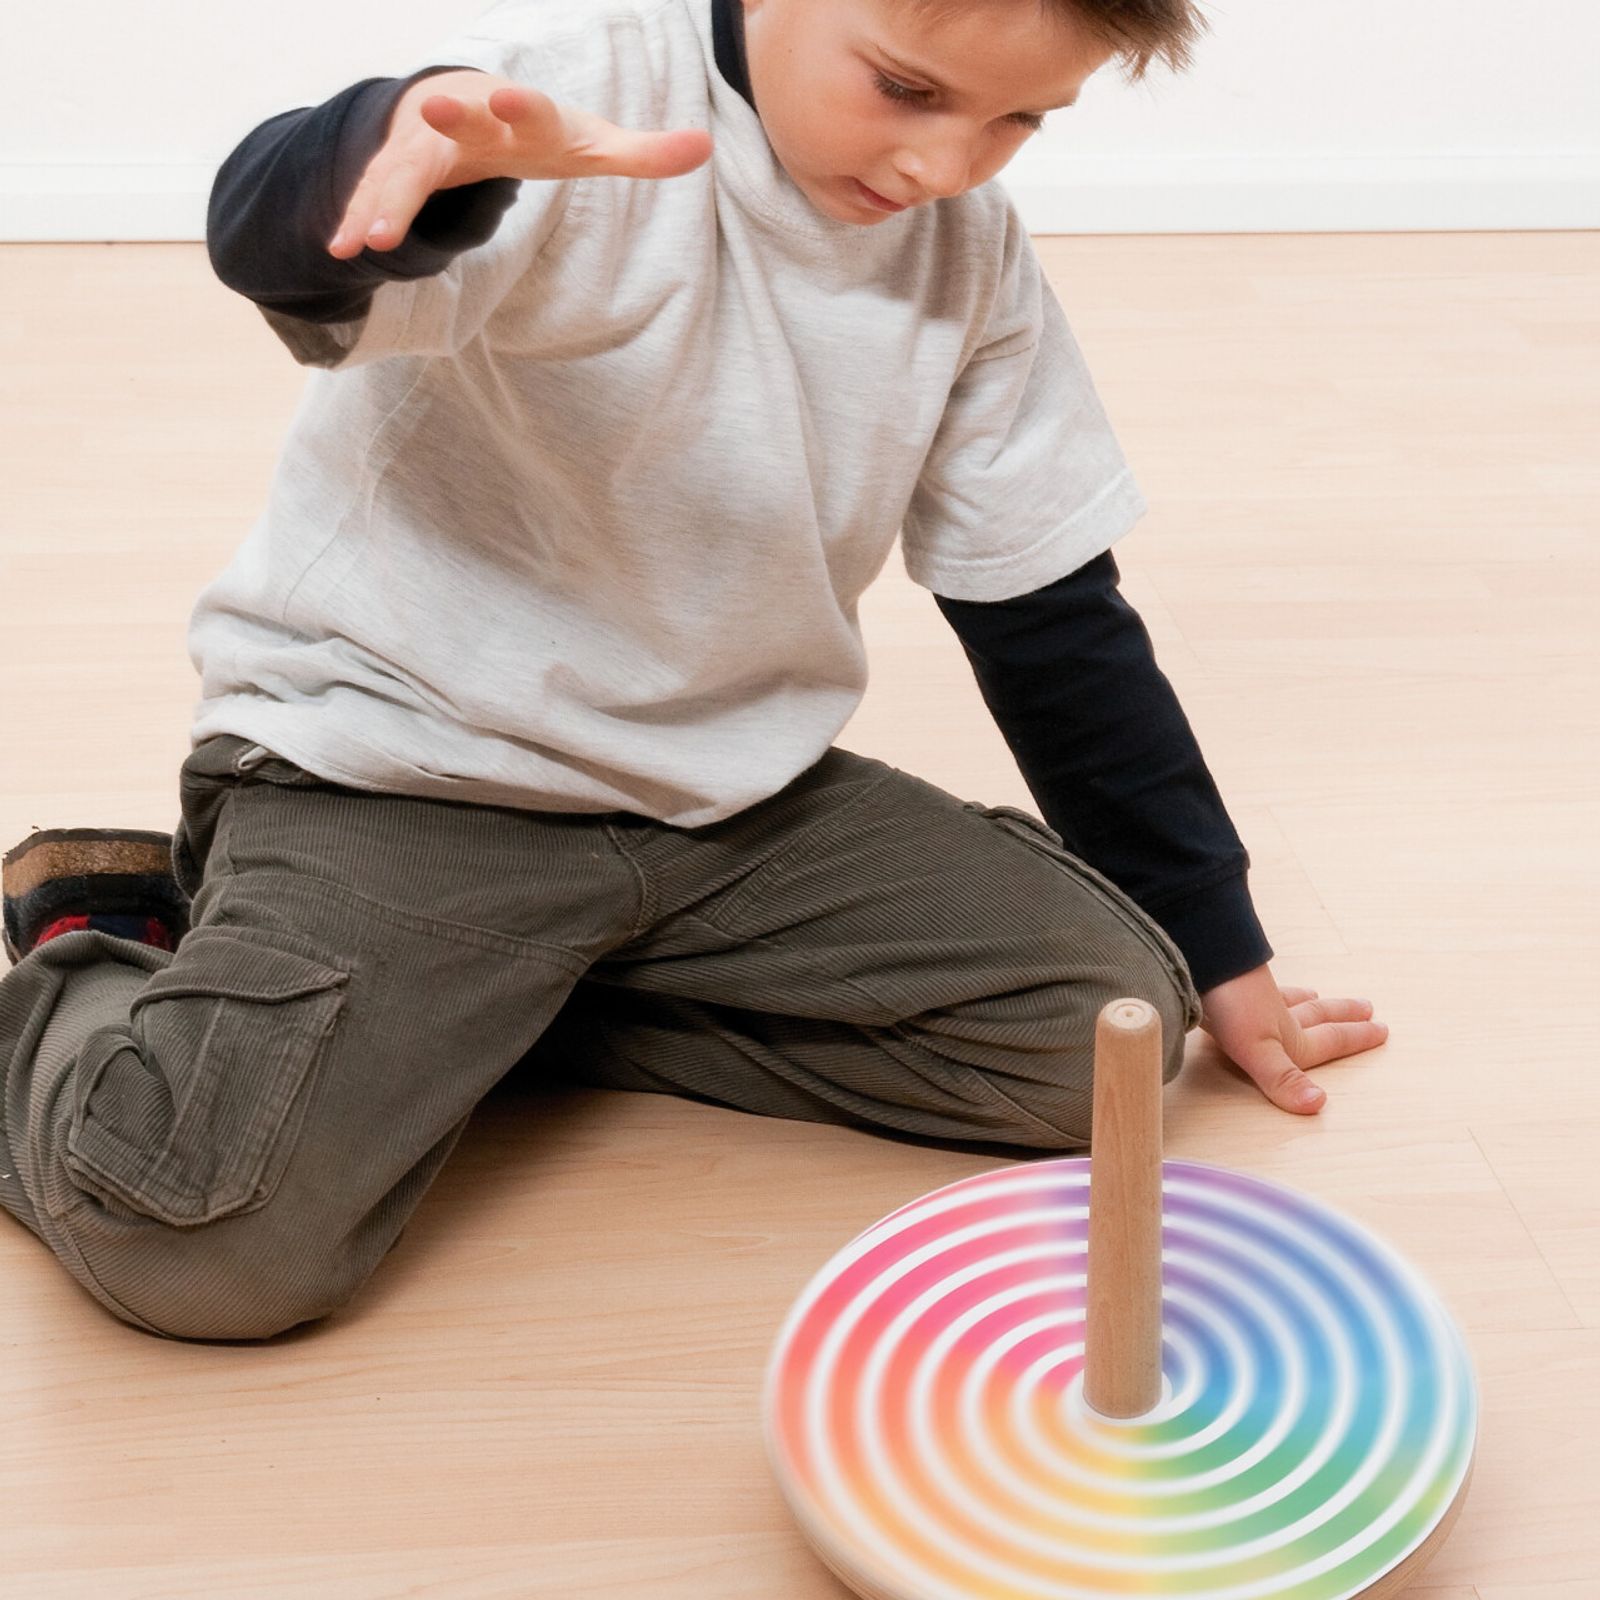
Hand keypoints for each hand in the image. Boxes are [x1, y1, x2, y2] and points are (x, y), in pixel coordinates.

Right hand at [329, 69, 713, 257]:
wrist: (470, 106)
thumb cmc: (538, 131)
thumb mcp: (590, 145)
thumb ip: (643, 152)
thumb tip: (704, 148)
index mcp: (519, 112)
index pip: (525, 105)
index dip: (519, 101)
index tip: (508, 94)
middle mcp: (465, 120)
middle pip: (449, 126)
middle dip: (438, 126)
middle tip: (428, 118)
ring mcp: (423, 145)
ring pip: (399, 170)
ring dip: (383, 200)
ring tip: (369, 240)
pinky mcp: (395, 171)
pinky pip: (374, 196)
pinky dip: (357, 219)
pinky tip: (341, 252)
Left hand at [1196, 964, 1388, 1114]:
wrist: (1201, 960)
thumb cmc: (1230, 1006)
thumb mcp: (1258, 1050)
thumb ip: (1284, 1079)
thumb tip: (1318, 1104)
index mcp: (1289, 1037)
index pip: (1329, 1039)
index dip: (1356, 1038)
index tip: (1381, 1029)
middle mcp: (1276, 1015)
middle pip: (1317, 1015)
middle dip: (1341, 1015)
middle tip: (1365, 1007)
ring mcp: (1253, 997)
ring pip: (1288, 999)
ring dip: (1305, 1000)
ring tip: (1315, 995)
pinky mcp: (1228, 985)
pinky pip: (1255, 988)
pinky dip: (1266, 989)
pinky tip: (1258, 986)